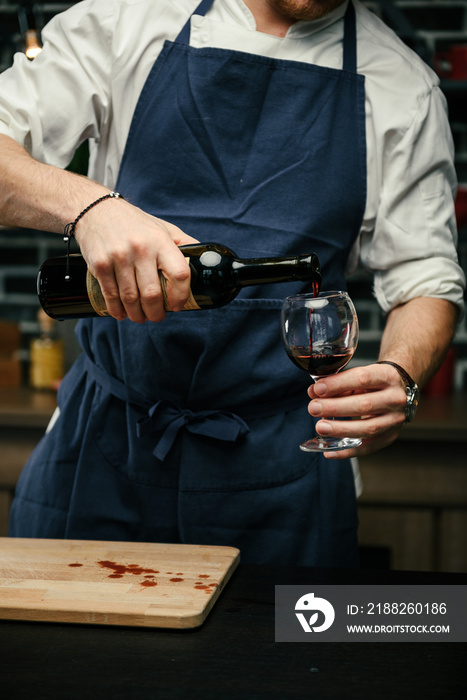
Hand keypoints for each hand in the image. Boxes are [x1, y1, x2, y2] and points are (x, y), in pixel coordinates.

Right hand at [74, 197, 197, 322]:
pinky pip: (110, 295)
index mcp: (160, 241)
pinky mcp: (100, 264)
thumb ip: (183, 243)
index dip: (181, 295)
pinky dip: (116, 310)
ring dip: (136, 315)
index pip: (180, 274)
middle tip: (157, 317)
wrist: (95, 210)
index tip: (178, 305)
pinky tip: (120, 314)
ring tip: (140, 317)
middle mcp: (140, 249)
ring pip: (130, 298)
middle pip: (152, 293)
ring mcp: (118, 257)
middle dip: (156, 313)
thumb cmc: (134, 223)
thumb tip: (204, 260)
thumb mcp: (163, 228)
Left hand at [307, 363, 407, 458]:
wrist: (399, 391)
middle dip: (335, 408)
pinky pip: (368, 448)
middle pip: (365, 405)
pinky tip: (329, 451)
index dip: (338, 384)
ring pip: (368, 429)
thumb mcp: (359, 375)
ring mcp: (395, 420)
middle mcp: (395, 399)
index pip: (362, 378)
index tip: (318, 389)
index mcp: (387, 377)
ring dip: (340, 430)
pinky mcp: (390, 437)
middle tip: (313, 408)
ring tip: (320, 427)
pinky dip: (346, 451)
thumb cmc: (374, 382)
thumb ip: (337, 383)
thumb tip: (314, 392)